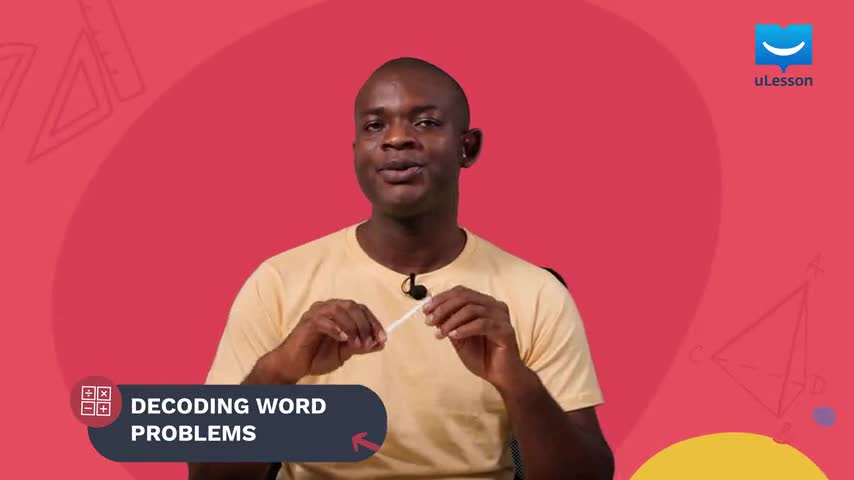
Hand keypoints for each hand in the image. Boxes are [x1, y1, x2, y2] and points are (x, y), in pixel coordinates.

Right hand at [270, 299, 386, 381]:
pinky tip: (343, 340)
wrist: (294, 366)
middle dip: (365, 325)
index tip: (382, 338)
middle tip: (369, 343)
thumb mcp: (345, 352)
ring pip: (340, 310)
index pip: (361, 309)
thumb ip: (361, 346)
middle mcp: (328, 307)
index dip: (374, 322)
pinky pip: (323, 321)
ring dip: (353, 327)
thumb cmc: (317, 356)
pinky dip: (336, 329)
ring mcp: (316, 313)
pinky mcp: (307, 322)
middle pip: (353, 306)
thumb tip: (381, 343)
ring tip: (357, 344)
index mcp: (338, 312)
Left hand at [423, 286, 524, 388]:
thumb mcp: (459, 338)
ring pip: (472, 309)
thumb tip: (431, 311)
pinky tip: (453, 336)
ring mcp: (501, 317)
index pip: (461, 292)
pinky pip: (482, 324)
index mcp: (484, 304)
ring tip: (440, 333)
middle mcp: (494, 306)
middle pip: (465, 297)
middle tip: (429, 321)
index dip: (441, 299)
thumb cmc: (482, 356)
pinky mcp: (505, 330)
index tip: (425, 310)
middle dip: (443, 308)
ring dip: (452, 320)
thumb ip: (449, 323)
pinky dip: (464, 328)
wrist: (501, 376)